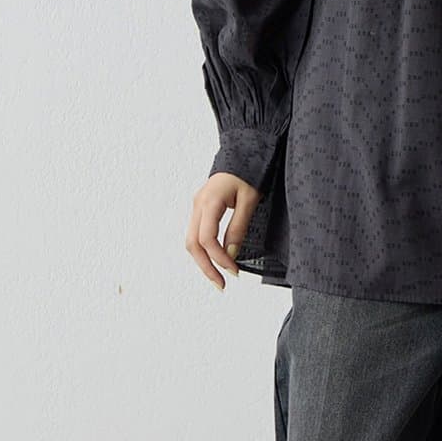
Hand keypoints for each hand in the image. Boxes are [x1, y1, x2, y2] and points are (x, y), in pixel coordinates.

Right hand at [186, 172, 260, 290]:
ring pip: (191, 241)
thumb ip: (238, 227)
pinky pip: (196, 234)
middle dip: (206, 267)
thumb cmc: (249, 173)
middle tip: (222, 285)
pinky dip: (204, 251)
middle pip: (193, 244)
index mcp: (209, 201)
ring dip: (203, 262)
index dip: (219, 259)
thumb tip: (230, 255)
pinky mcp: (200, 209)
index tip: (234, 272)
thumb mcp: (250, 200)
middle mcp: (197, 205)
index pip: (207, 238)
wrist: (242, 154)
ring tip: (219, 278)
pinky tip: (215, 261)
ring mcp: (196, 207)